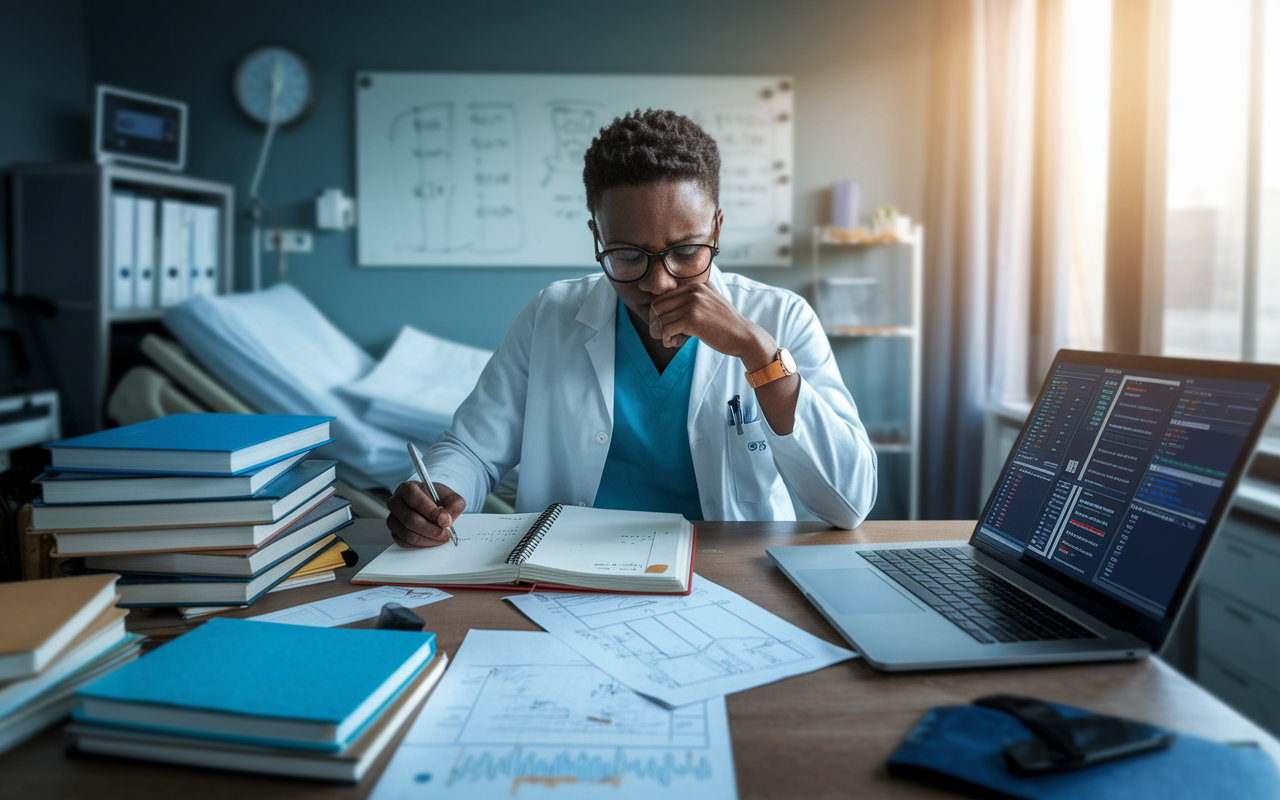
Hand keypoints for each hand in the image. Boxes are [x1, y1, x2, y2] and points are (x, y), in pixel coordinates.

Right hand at [386, 481, 465, 547]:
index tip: (445, 520)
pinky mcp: (394, 531)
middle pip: (409, 519)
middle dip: (430, 529)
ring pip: (406, 533)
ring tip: (441, 537)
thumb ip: (454, 504)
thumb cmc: (438, 499)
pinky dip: (420, 544)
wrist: (432, 505)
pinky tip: (432, 540)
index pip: (414, 498)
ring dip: (427, 539)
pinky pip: (404, 542)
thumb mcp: (450, 497)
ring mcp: (393, 517)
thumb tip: (445, 519)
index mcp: (407, 488)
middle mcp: (396, 502)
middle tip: (445, 532)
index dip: (429, 511)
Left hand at [647, 283, 776, 368]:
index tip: (666, 326)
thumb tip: (677, 293)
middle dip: (657, 323)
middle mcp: (693, 292)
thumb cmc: (726, 323)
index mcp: (696, 286)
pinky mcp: (692, 320)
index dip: (660, 314)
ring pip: (661, 319)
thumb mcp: (712, 300)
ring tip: (673, 340)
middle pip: (657, 306)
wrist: (743, 336)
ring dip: (662, 334)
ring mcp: (692, 305)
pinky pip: (666, 329)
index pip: (663, 297)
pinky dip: (666, 339)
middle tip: (666, 334)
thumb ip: (697, 294)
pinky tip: (674, 343)